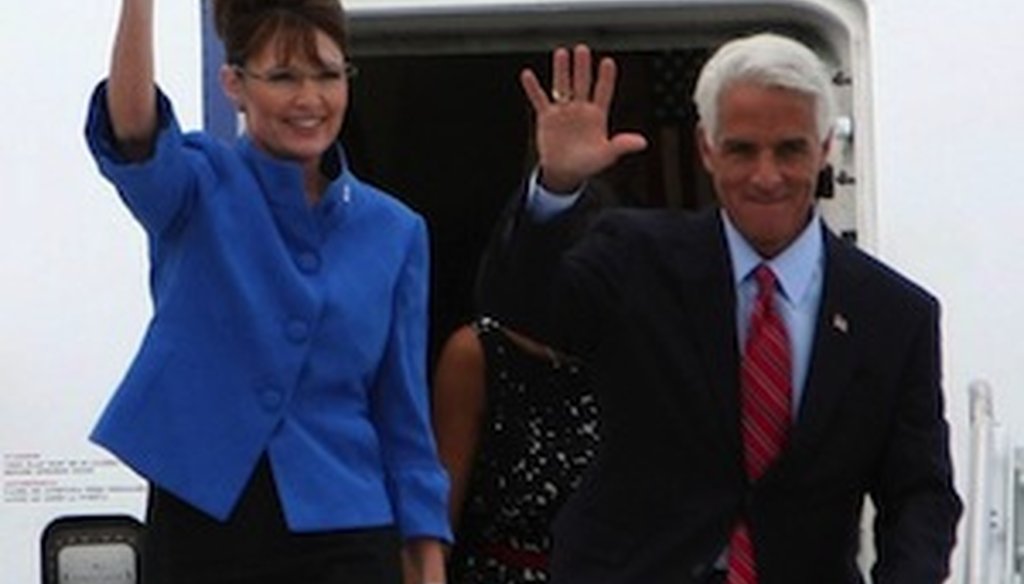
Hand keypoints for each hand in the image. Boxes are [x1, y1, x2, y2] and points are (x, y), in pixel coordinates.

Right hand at [520, 44, 647, 192]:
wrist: (564, 172)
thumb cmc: (587, 164)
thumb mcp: (606, 155)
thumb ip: (621, 146)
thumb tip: (642, 143)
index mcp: (597, 115)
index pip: (603, 92)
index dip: (606, 78)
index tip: (608, 62)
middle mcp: (581, 108)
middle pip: (582, 83)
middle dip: (582, 67)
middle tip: (582, 49)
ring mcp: (563, 111)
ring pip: (562, 86)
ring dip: (562, 71)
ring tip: (561, 53)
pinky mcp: (547, 117)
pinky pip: (539, 99)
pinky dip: (533, 88)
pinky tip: (528, 75)